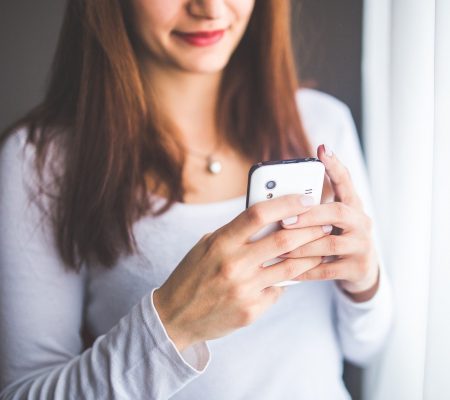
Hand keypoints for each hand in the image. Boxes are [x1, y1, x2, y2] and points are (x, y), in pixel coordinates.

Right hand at [153, 194, 330, 350]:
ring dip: (310, 255)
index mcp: (220, 242)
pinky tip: (289, 276)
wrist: (175, 317)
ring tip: (321, 247)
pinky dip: (285, 281)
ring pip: (290, 268)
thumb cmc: (192, 275)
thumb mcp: (206, 246)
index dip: (286, 203)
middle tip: (325, 222)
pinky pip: (278, 290)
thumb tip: (269, 220)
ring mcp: (244, 289)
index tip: (305, 198)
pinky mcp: (251, 310)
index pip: (258, 214)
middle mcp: (234, 264)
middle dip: (311, 228)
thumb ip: (235, 233)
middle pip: (284, 239)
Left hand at [279, 144, 379, 301]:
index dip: (335, 166)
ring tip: (279, 247)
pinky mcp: (357, 268)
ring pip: (330, 243)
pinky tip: (289, 270)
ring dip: (302, 245)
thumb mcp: (330, 221)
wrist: (361, 271)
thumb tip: (277, 199)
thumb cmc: (336, 238)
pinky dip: (306, 270)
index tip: (322, 149)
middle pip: (338, 212)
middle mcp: (362, 222)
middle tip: (285, 219)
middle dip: (309, 215)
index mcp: (353, 206)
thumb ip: (313, 210)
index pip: (346, 182)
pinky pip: (327, 269)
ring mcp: (362, 246)